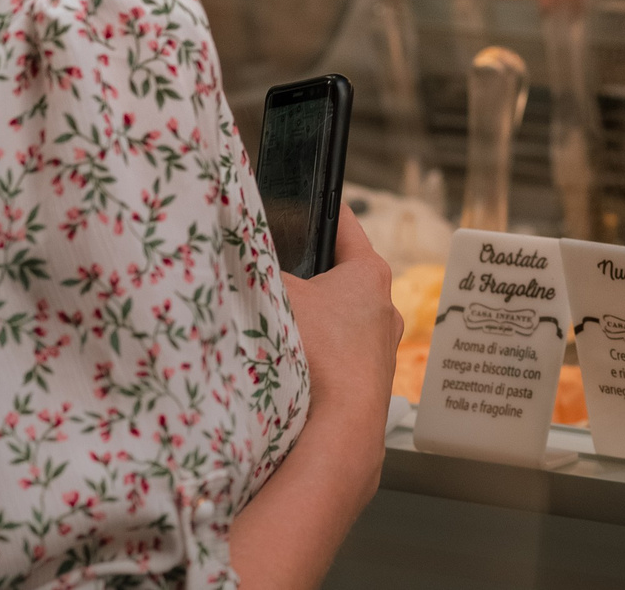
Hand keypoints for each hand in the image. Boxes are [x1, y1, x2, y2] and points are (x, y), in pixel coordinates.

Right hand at [280, 207, 401, 483]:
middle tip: (275, 271)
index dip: (321, 210)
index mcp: (368, 274)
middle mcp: (383, 309)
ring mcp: (379, 350)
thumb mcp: (277, 297)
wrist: (339, 430)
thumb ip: (259, 273)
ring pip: (338, 322)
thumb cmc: (317, 353)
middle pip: (340, 277)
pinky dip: (315, 359)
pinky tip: (289, 369)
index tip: (309, 195)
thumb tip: (240, 261)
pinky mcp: (369, 385)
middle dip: (309, 275)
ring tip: (274, 327)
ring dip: (310, 323)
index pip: (343, 227)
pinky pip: (337, 360)